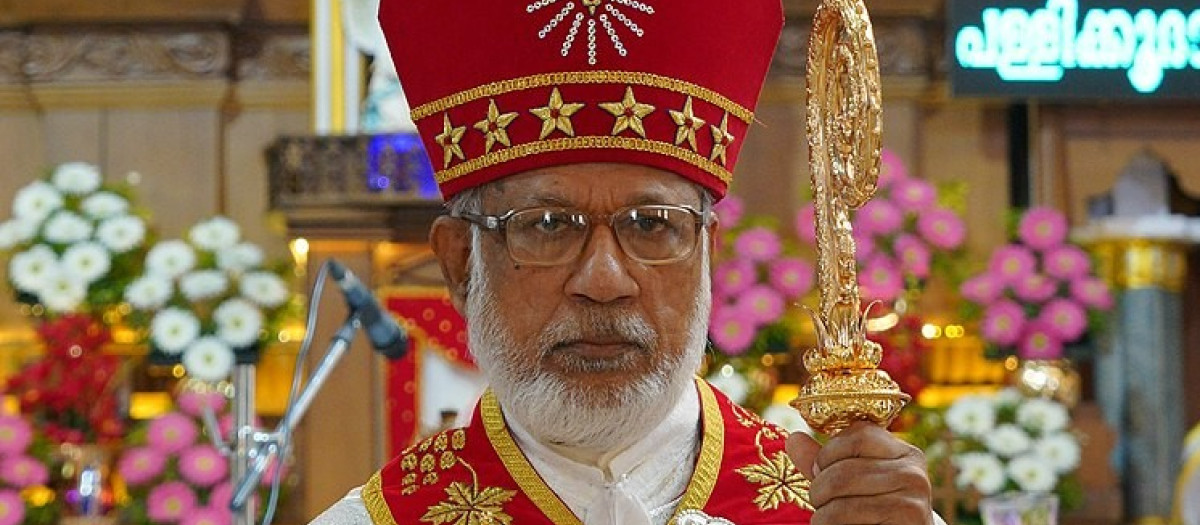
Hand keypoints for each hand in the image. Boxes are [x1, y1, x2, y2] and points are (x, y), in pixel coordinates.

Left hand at [786, 421, 932, 524]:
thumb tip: (794, 439)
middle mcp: (913, 473)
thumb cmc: (875, 514)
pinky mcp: (905, 519)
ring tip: (827, 519)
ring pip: (841, 498)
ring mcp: (911, 499)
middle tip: (821, 504)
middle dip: (819, 490)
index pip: (859, 434)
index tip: (821, 472)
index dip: (829, 453)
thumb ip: (826, 462)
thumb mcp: (853, 483)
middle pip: (843, 470)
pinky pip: (845, 518)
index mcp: (904, 454)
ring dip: (822, 514)